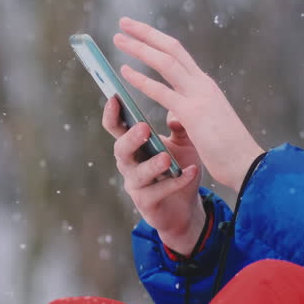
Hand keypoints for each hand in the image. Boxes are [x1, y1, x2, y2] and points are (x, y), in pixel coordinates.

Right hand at [102, 95, 205, 255]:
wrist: (187, 205)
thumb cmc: (180, 168)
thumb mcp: (183, 144)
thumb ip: (180, 127)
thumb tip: (176, 112)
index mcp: (133, 145)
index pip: (116, 127)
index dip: (112, 114)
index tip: (115, 98)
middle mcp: (129, 163)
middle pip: (120, 149)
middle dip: (131, 138)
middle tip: (144, 128)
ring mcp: (135, 184)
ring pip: (137, 174)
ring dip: (152, 164)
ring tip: (166, 158)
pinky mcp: (146, 203)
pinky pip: (158, 191)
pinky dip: (176, 182)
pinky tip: (191, 172)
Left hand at [113, 17, 264, 191]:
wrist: (247, 164)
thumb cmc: (228, 149)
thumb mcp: (206, 124)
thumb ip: (189, 114)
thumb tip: (173, 114)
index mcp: (205, 86)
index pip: (179, 54)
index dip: (158, 40)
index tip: (140, 31)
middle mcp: (202, 84)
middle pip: (171, 48)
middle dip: (146, 33)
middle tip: (124, 21)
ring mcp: (199, 96)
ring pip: (165, 62)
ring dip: (140, 48)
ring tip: (118, 39)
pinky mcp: (193, 113)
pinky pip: (162, 91)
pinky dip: (141, 80)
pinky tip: (124, 72)